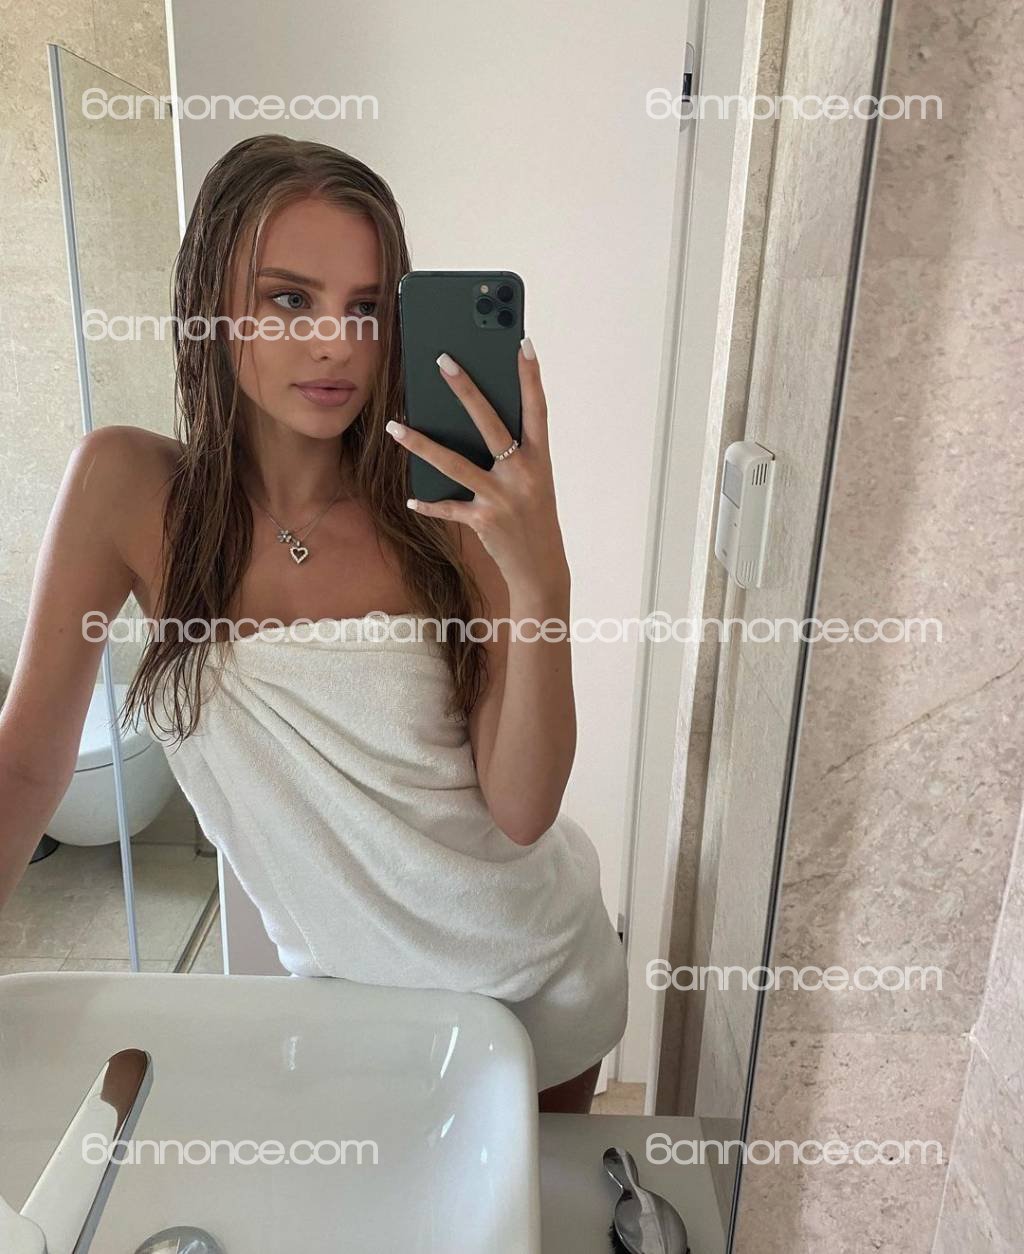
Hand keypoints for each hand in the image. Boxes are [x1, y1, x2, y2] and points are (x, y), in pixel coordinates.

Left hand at [385, 338, 568, 593]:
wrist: (541, 568)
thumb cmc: (535, 517)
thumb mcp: (533, 481)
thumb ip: (512, 454)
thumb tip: (474, 424)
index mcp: (540, 459)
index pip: (537, 409)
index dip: (531, 376)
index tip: (522, 343)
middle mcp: (523, 474)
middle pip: (490, 423)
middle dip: (466, 390)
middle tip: (443, 361)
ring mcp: (502, 497)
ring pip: (454, 464)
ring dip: (421, 444)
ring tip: (394, 426)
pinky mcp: (483, 520)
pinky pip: (449, 507)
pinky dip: (430, 504)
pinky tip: (411, 498)